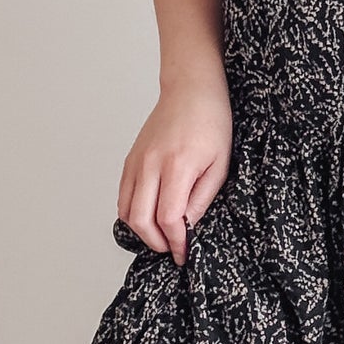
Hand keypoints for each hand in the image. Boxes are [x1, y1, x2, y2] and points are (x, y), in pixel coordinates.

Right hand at [119, 69, 232, 265]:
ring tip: (161, 235)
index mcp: (176, 165)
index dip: (176, 241)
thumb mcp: (219, 164)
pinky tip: (150, 216)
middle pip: (140, 220)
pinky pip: (123, 196)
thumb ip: (201, 198)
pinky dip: (133, 213)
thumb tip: (187, 226)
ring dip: (142, 231)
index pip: (168, 217)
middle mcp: (150, 165)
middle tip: (171, 249)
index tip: (184, 252)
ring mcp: (136, 162)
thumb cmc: (210, 122)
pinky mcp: (130, 160)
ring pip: (126, 211)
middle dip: (156, 242)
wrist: (190, 91)